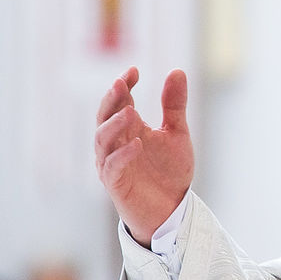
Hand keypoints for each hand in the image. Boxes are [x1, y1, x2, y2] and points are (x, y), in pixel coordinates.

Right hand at [95, 67, 194, 244]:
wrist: (172, 209)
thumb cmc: (169, 171)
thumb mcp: (177, 134)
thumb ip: (174, 105)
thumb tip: (177, 70)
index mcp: (128, 128)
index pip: (120, 101)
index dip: (124, 84)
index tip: (134, 70)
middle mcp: (115, 142)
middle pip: (104, 116)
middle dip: (112, 99)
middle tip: (122, 84)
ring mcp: (112, 163)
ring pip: (103, 140)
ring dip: (115, 125)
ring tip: (131, 112)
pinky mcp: (116, 184)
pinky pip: (113, 167)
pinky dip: (123, 155)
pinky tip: (137, 144)